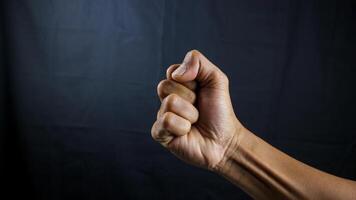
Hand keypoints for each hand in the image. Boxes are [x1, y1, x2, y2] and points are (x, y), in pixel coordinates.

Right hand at [151, 50, 242, 169]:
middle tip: (198, 108)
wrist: (225, 140)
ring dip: (190, 113)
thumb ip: (198, 62)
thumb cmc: (219, 111)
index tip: (201, 91)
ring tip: (195, 121)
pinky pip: (166, 121)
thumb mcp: (216, 79)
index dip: (190, 81)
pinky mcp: (160, 134)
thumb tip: (175, 73)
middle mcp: (167, 99)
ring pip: (169, 103)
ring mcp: (162, 116)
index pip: (172, 71)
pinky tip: (187, 132)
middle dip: (190, 97)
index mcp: (177, 85)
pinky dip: (183, 127)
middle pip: (165, 86)